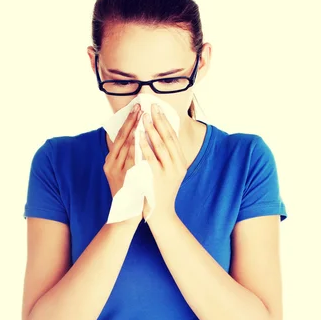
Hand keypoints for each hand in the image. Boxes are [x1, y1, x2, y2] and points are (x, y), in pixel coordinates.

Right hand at [103, 103, 142, 224]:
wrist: (127, 215)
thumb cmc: (130, 193)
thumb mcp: (126, 173)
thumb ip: (128, 158)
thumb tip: (136, 140)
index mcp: (111, 162)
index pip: (120, 137)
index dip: (128, 122)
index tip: (136, 108)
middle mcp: (111, 164)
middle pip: (121, 138)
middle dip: (131, 121)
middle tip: (140, 106)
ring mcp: (116, 172)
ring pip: (125, 147)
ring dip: (134, 130)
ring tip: (142, 116)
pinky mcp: (123, 178)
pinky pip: (130, 160)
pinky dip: (136, 147)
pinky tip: (142, 137)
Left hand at [139, 104, 186, 223]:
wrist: (160, 213)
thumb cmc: (161, 191)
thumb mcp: (169, 172)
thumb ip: (167, 156)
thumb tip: (159, 134)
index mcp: (181, 162)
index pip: (173, 137)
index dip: (166, 121)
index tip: (158, 108)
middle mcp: (178, 166)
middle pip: (168, 138)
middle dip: (159, 120)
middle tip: (151, 106)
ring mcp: (168, 172)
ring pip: (161, 146)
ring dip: (152, 130)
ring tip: (145, 116)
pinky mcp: (157, 178)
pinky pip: (150, 158)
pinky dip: (145, 145)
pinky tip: (139, 135)